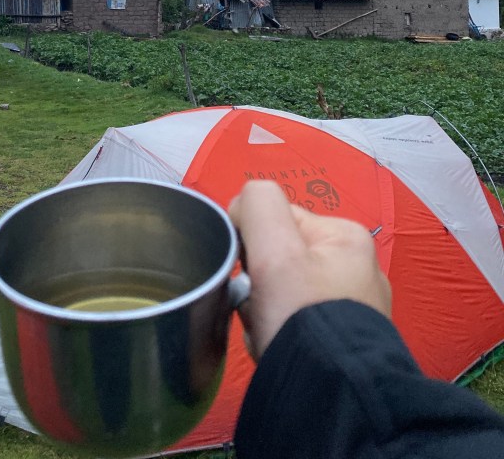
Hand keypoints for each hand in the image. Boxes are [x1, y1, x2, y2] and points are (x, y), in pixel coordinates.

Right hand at [228, 180, 390, 359]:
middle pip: (280, 259)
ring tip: (267, 334)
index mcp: (346, 236)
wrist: (332, 396)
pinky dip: (280, 335)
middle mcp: (357, 267)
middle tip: (258, 310)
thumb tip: (241, 207)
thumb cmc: (303, 315)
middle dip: (258, 285)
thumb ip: (256, 204)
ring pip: (283, 294)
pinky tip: (278, 349)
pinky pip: (296, 324)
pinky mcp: (346, 342)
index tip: (249, 274)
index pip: (276, 220)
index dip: (252, 244)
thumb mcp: (274, 248)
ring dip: (264, 313)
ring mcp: (355, 308)